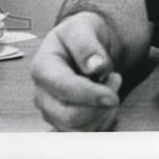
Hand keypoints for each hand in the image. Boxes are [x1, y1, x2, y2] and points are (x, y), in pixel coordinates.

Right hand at [31, 11, 122, 130]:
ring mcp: (52, 110)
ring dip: (102, 112)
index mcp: (43, 67)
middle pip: (69, 116)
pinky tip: (107, 102)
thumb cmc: (80, 34)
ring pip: (78, 128)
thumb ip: (87, 44)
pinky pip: (85, 132)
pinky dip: (102, 120)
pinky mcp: (64, 120)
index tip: (113, 96)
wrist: (83, 43)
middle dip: (99, 104)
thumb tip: (96, 66)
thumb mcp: (82, 26)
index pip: (63, 88)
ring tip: (111, 87)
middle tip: (115, 79)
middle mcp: (42, 93)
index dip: (89, 94)